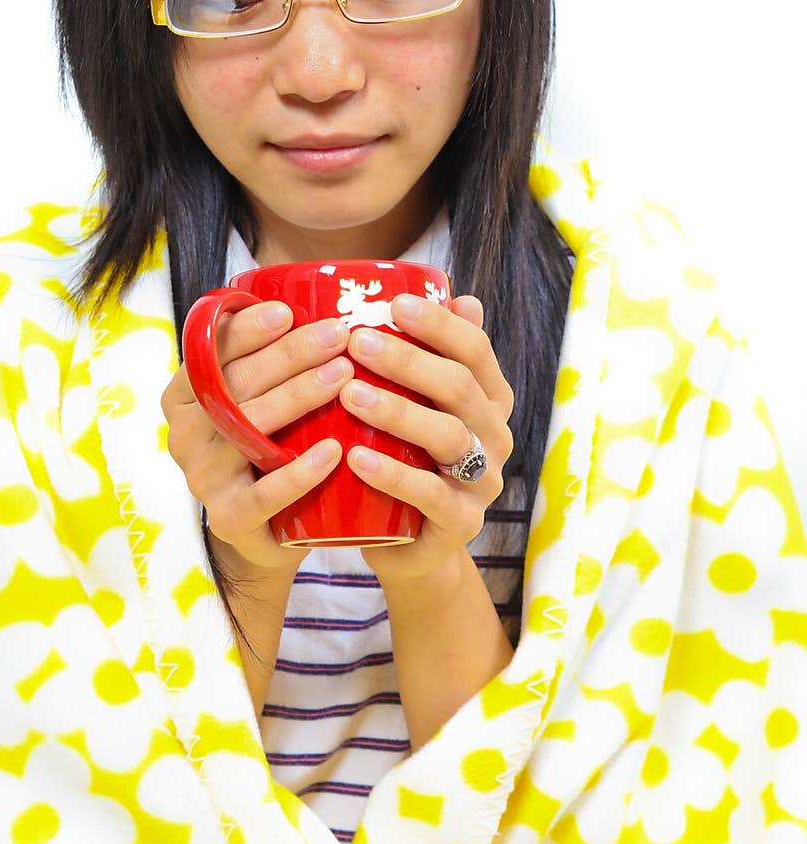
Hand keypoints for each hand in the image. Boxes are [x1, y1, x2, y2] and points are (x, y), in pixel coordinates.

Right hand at [160, 302, 355, 578]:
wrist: (268, 532)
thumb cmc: (270, 446)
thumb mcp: (260, 397)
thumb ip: (270, 358)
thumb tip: (318, 297)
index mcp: (185, 394)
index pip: (209, 352)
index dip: (246, 329)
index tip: (289, 311)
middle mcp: (185, 433)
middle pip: (234, 384)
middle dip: (288, 354)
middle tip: (338, 335)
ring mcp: (203, 477)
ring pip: (247, 430)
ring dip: (296, 397)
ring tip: (342, 376)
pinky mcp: (229, 518)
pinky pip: (263, 495)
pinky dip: (298, 472)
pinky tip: (333, 451)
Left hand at [338, 293, 515, 584]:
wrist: (411, 547)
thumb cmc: (408, 460)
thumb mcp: (418, 407)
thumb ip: (433, 357)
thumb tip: (460, 296)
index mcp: (488, 399)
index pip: (474, 351)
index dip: (439, 325)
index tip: (394, 304)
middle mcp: (494, 436)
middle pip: (458, 387)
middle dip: (408, 360)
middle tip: (355, 341)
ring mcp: (483, 482)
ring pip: (447, 437)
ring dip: (398, 411)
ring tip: (349, 394)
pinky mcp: (461, 523)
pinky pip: (431, 495)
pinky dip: (393, 474)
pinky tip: (356, 457)